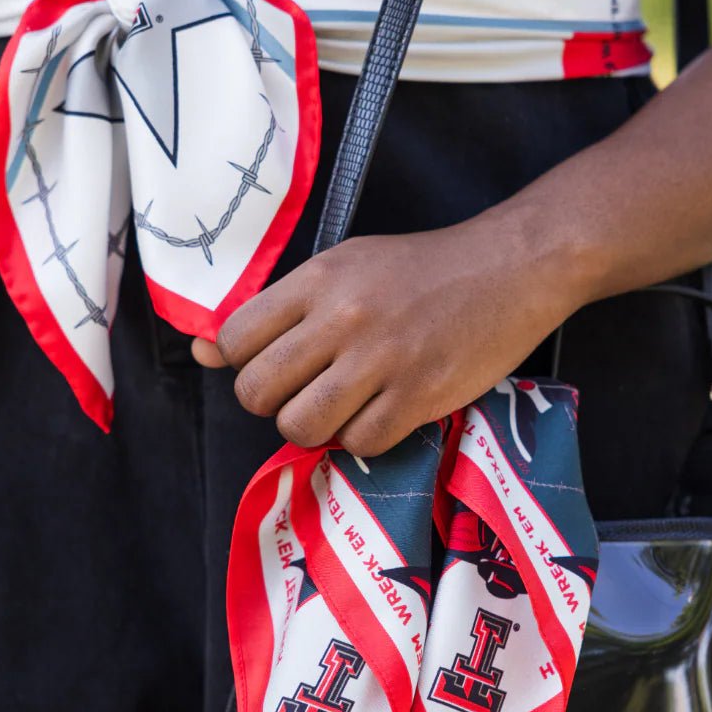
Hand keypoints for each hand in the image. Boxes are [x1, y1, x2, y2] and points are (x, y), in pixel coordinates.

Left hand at [192, 210, 580, 456]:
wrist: (510, 268)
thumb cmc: (421, 269)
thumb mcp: (343, 268)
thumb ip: (277, 310)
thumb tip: (201, 352)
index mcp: (317, 280)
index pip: (234, 341)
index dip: (243, 363)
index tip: (275, 363)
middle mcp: (342, 318)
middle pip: (256, 391)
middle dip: (272, 402)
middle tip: (305, 391)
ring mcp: (381, 359)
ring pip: (300, 426)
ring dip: (313, 427)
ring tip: (340, 407)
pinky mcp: (420, 395)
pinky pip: (359, 443)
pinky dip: (363, 439)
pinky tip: (381, 412)